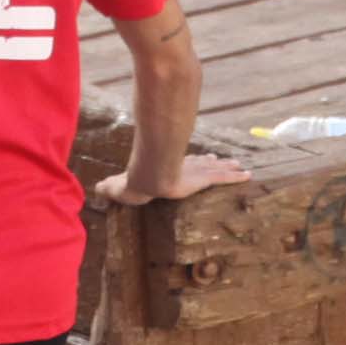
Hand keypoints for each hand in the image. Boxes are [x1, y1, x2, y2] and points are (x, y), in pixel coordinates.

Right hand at [90, 150, 253, 205]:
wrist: (147, 176)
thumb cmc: (134, 181)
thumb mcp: (119, 187)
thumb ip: (111, 187)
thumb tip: (96, 188)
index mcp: (168, 167)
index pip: (184, 162)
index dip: (196, 160)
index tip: (206, 156)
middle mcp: (185, 166)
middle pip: (204, 164)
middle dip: (215, 163)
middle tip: (227, 160)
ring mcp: (196, 170)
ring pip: (217, 170)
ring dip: (229, 169)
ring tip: (243, 168)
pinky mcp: (204, 177)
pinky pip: (224, 177)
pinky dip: (236, 177)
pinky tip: (249, 175)